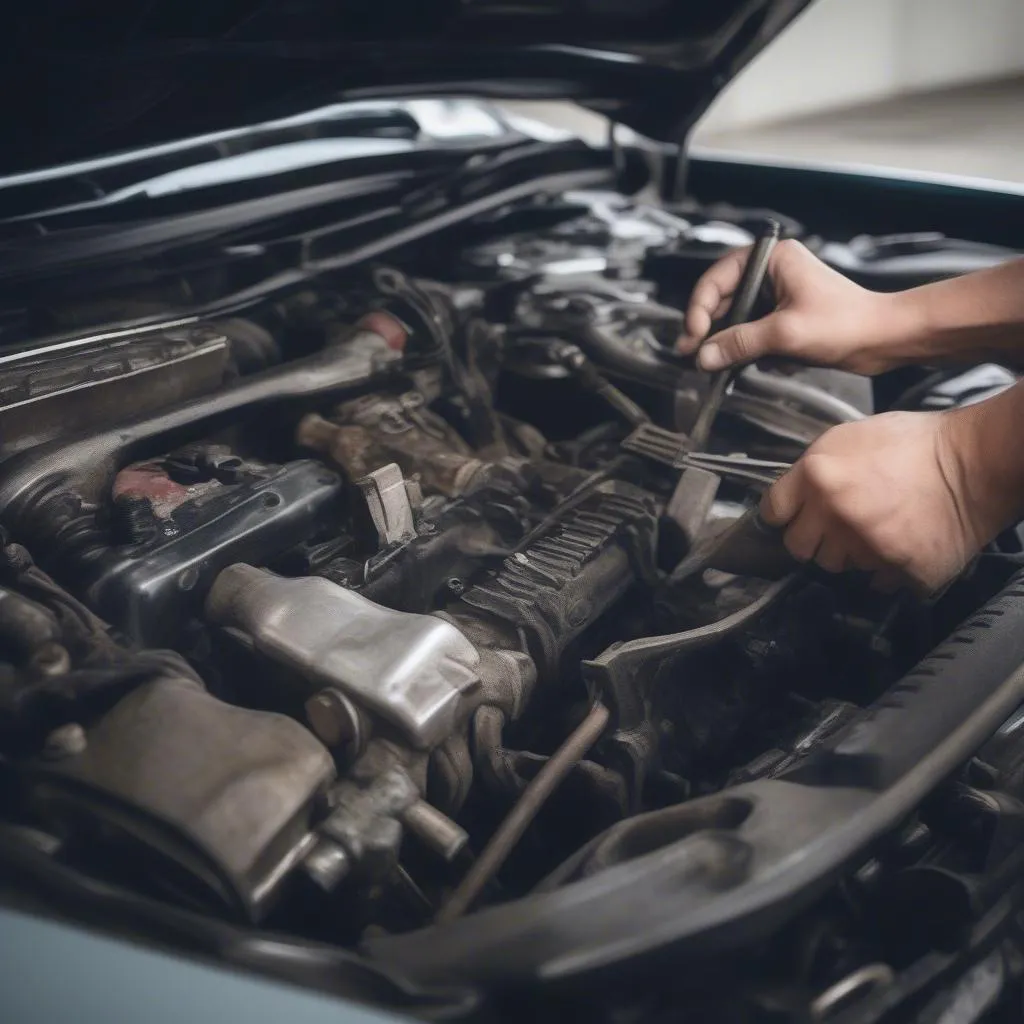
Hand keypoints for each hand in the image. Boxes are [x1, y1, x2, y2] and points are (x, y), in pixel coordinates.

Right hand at [678, 240, 906, 374]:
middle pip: (723, 301)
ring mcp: (777, 297)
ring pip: (736, 321)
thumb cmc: (847, 324)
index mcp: (772, 260)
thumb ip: (740, 343)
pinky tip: (749, 365)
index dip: (700, 308)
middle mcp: (771, 274)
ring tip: (715, 366)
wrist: (885, 339)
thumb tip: (703, 356)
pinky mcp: (783, 319)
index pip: (718, 279)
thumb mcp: (785, 333)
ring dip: (728, 344)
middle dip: (709, 331)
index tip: (694, 337)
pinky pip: (752, 334)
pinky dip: (747, 351)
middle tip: (692, 356)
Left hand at [760, 410, 992, 593]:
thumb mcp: (850, 437)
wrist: (977, 460)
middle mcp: (834, 513)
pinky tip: (900, 544)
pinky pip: (875, 582)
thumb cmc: (917, 443)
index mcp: (818, 475)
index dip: (784, 514)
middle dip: (812, 539)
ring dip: (849, 553)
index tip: (793, 516)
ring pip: (835, 566)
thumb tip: (795, 495)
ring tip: (877, 529)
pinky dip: (885, 569)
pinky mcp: (896, 570)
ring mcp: (865, 545)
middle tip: (836, 527)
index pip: (772, 511)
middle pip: (797, 547)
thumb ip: (815, 470)